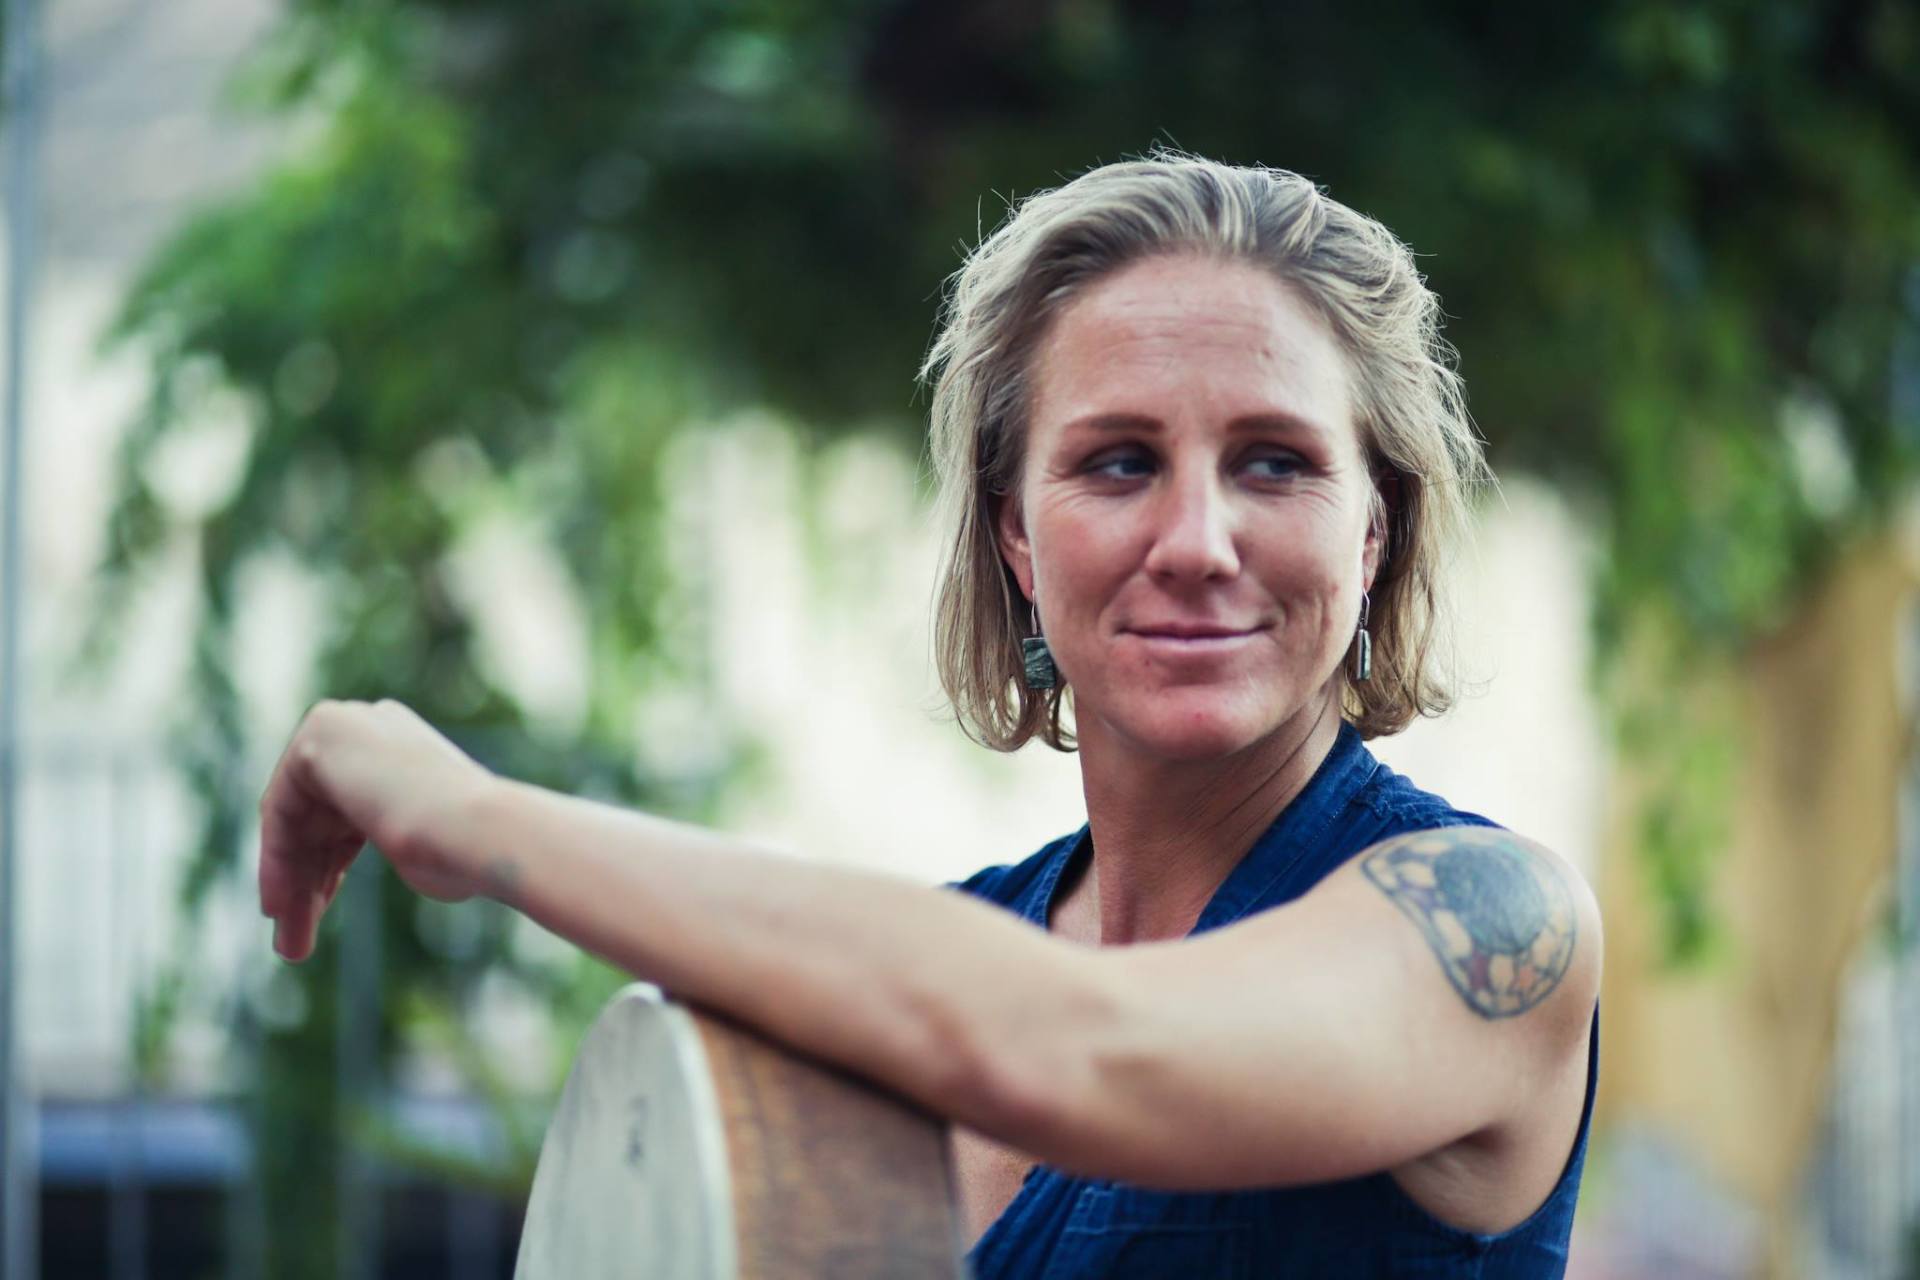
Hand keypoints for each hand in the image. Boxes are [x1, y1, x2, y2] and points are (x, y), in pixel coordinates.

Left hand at [258, 698, 495, 961]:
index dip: (329, 866)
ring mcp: (344, 726)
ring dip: (290, 884)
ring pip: (295, 821)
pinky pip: (280, 811)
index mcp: (404, 746)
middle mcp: (371, 726)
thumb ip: (401, 834)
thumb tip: (401, 845)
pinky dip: (275, 862)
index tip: (318, 913)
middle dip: (305, 882)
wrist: (480, 832)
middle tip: (297, 942)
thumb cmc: (468, 853)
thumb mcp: (424, 845)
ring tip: (290, 946)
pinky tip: (280, 908)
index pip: (344, 810)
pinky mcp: (319, 739)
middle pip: (315, 818)